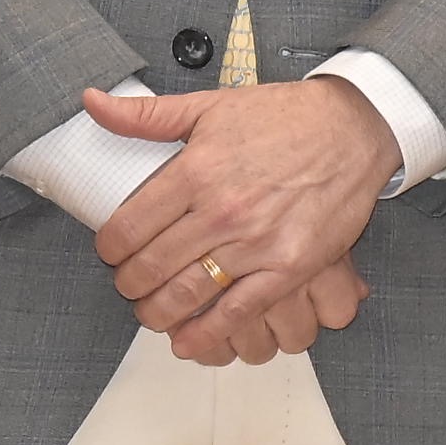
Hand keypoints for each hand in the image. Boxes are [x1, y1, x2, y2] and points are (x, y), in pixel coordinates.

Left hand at [93, 78, 396, 362]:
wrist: (355, 127)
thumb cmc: (285, 117)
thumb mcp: (211, 106)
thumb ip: (147, 115)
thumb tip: (90, 102)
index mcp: (195, 172)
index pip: (126, 229)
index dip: (109, 249)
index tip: (113, 252)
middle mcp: (221, 211)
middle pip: (149, 268)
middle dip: (130, 284)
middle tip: (131, 284)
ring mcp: (256, 242)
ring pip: (185, 296)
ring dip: (157, 312)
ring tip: (153, 310)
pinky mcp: (289, 266)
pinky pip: (237, 312)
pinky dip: (206, 334)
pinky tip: (187, 341)